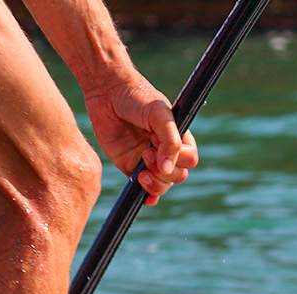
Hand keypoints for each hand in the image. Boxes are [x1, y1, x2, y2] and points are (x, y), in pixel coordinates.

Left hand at [82, 75, 198, 204]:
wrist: (107, 91)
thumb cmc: (136, 97)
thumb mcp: (158, 113)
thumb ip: (169, 140)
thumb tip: (168, 168)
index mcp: (178, 137)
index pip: (189, 160)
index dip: (176, 160)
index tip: (156, 146)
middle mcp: (166, 150)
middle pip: (178, 176)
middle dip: (163, 172)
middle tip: (145, 153)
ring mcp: (148, 160)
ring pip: (163, 185)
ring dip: (155, 185)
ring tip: (139, 172)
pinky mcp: (130, 166)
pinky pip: (143, 189)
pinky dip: (147, 197)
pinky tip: (144, 198)